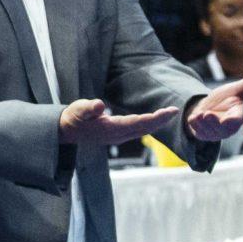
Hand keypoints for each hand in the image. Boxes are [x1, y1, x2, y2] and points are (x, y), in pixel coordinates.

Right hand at [58, 99, 180, 144]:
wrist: (67, 131)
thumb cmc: (74, 118)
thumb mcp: (78, 110)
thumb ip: (89, 108)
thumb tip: (100, 105)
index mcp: (110, 129)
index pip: (137, 123)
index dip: (153, 118)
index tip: (168, 112)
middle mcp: (117, 135)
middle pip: (144, 128)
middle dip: (160, 120)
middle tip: (176, 110)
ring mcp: (118, 136)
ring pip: (142, 130)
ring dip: (157, 122)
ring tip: (170, 113)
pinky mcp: (118, 134)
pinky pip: (138, 129)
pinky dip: (149, 124)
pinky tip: (155, 119)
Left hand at [186, 69, 242, 140]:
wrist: (207, 107)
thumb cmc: (224, 99)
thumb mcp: (236, 89)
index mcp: (238, 116)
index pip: (237, 119)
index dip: (233, 120)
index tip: (227, 120)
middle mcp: (228, 127)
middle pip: (222, 127)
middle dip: (214, 122)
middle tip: (207, 115)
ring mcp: (216, 132)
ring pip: (209, 130)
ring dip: (202, 123)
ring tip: (198, 115)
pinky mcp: (204, 135)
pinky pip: (198, 132)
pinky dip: (194, 125)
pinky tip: (193, 118)